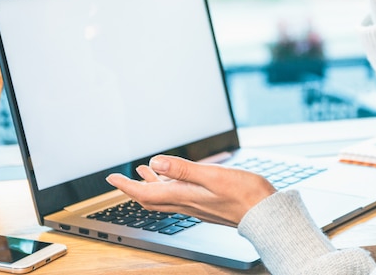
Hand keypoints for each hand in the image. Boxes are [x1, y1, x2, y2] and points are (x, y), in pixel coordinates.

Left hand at [106, 155, 276, 226]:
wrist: (264, 213)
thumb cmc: (244, 194)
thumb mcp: (213, 176)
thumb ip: (184, 170)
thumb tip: (157, 163)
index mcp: (184, 196)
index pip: (146, 193)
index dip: (127, 185)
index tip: (111, 178)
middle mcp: (187, 203)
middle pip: (152, 198)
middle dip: (134, 186)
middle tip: (121, 177)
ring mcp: (196, 205)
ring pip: (165, 197)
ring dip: (151, 184)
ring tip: (145, 170)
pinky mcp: (206, 205)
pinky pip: (178, 197)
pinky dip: (169, 186)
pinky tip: (175, 179)